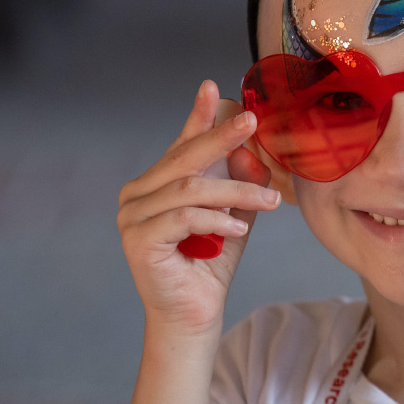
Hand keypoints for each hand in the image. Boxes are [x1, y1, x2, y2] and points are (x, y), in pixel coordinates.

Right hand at [117, 80, 280, 337]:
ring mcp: (133, 217)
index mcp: (157, 184)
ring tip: (270, 199)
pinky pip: (184, 218)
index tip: (215, 87)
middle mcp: (138, 195)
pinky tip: (240, 228)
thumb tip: (252, 152)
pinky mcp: (139, 240)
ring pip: (191, 189)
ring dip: (236, 191)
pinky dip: (217, 219)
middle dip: (222, 137)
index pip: (181, 144)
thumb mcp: (232, 216)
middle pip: (185, 158)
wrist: (194, 316)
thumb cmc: (211, 265)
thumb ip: (238, 184)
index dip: (199, 116)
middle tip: (252, 121)